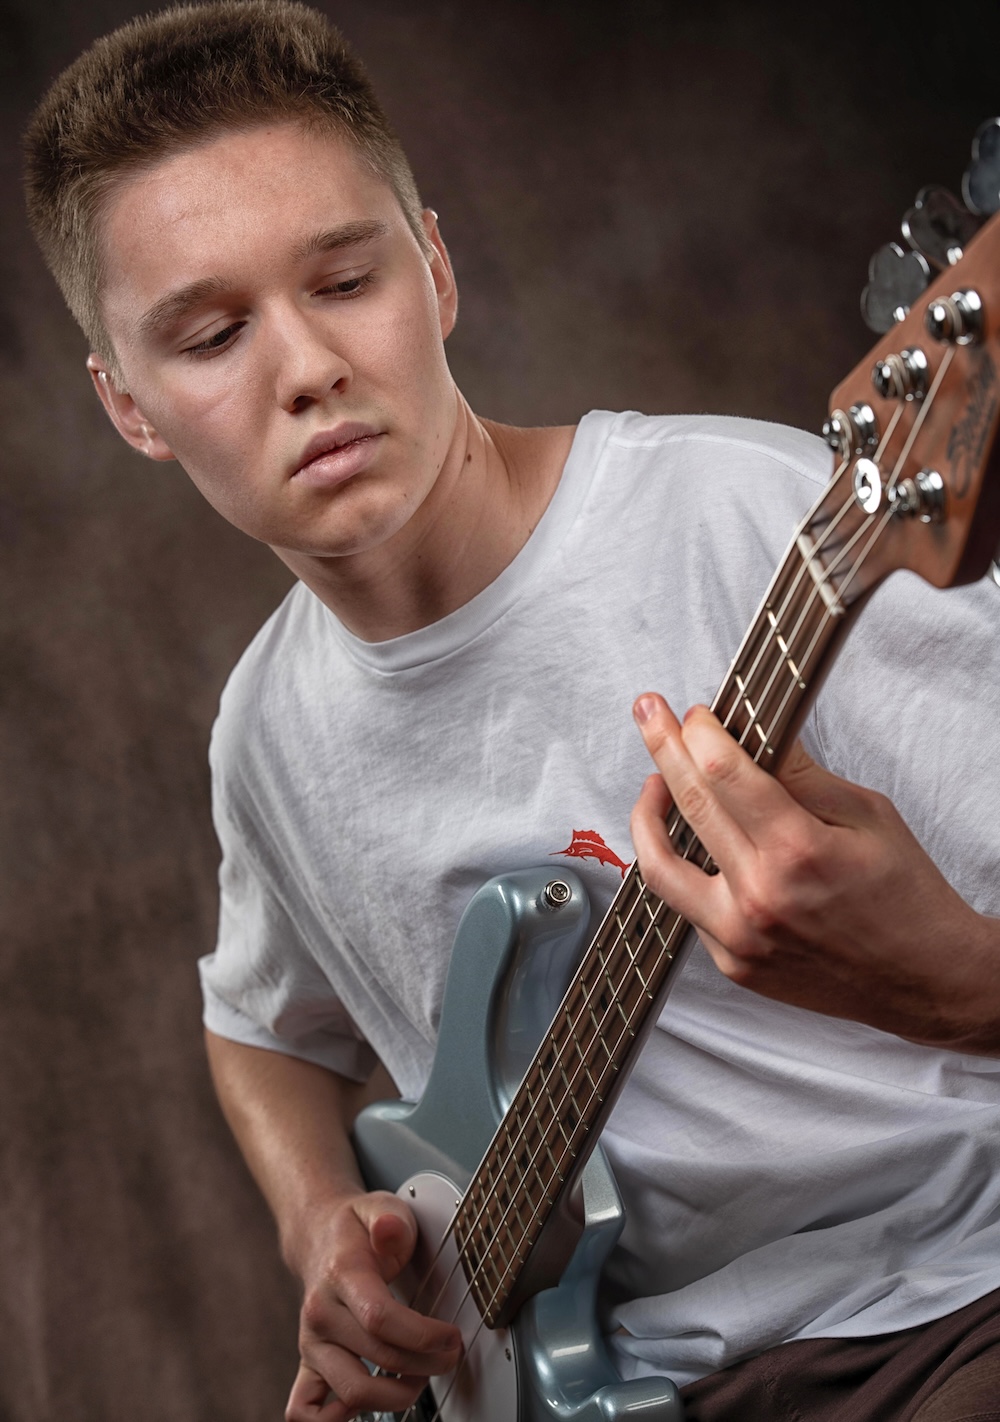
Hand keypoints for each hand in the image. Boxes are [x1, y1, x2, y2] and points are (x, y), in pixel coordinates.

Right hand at [285, 1189, 461, 1421]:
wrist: (318, 1236)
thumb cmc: (356, 1228)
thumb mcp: (379, 1207)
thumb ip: (390, 1220)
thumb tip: (388, 1231)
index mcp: (341, 1275)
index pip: (381, 1319)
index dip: (423, 1336)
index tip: (451, 1336)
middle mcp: (320, 1314)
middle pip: (377, 1357)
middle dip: (425, 1364)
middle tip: (450, 1355)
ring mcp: (312, 1343)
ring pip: (352, 1392)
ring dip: (396, 1396)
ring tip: (420, 1377)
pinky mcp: (309, 1364)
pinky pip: (304, 1411)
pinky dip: (335, 1421)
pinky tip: (369, 1404)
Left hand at [630, 694, 999, 1052]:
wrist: (924, 980)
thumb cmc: (905, 896)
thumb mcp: (868, 816)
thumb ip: (803, 775)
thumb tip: (756, 733)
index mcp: (798, 851)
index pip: (724, 774)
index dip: (700, 734)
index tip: (695, 714)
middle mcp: (760, 896)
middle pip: (688, 804)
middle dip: (662, 747)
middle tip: (649, 713)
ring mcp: (740, 937)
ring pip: (661, 866)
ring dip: (646, 816)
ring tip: (652, 783)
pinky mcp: (733, 964)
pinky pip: (687, 907)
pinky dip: (685, 868)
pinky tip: (695, 845)